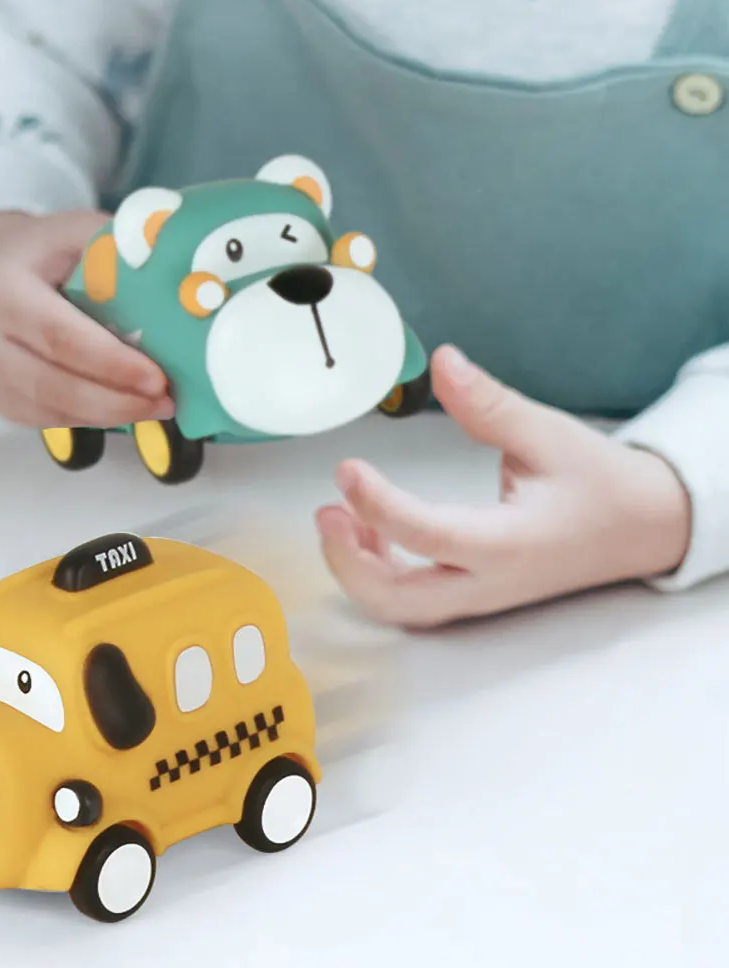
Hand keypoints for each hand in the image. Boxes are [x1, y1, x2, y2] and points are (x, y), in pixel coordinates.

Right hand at [0, 210, 173, 427]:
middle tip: (166, 402)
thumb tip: (178, 280)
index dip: (111, 363)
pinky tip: (125, 410)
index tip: (158, 378)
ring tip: (157, 408)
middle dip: (117, 401)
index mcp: (3, 291)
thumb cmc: (38, 252)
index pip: (60, 337)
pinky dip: (92, 420)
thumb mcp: (72, 233)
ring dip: (110, 416)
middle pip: (56, 385)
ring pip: (53, 411)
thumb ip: (115, 252)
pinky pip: (49, 420)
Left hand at [316, 345, 691, 627]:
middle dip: (350, 564)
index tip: (345, 468)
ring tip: (338, 515)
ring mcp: (478, 597)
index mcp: (510, 543)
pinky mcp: (471, 593)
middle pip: (400, 601)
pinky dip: (376, 572)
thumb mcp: (548, 434)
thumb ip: (490, 405)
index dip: (379, 506)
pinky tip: (365, 529)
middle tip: (326, 511)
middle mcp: (489, 582)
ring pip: (400, 607)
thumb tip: (442, 360)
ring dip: (357, 570)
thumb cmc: (598, 482)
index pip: (430, 535)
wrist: (641, 529)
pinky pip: (411, 598)